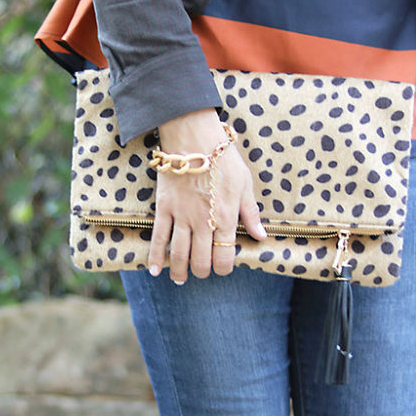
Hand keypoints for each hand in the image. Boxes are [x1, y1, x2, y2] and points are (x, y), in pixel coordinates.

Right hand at [147, 108, 266, 282]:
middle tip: (201, 272)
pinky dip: (155, 256)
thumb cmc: (223, 159)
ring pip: (179, 254)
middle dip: (202, 271)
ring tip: (180, 279)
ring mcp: (181, 216)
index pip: (224, 256)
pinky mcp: (164, 208)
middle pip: (200, 260)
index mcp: (226, 217)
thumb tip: (260, 236)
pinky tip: (155, 270)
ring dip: (179, 271)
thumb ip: (251, 214)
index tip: (222, 267)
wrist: (194, 137)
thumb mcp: (244, 184)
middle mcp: (203, 222)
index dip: (223, 267)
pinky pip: (158, 237)